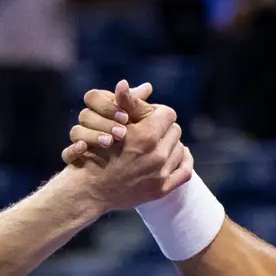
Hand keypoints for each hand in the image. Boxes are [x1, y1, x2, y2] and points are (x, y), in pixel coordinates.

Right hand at [59, 80, 194, 211]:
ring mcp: (160, 174)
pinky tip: (176, 156)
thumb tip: (139, 85)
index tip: (148, 117)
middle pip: (174, 130)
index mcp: (146, 135)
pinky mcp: (161, 189)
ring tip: (157, 146)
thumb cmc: (95, 154)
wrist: (89, 190)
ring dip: (170, 145)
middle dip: (163, 129)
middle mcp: (157, 155)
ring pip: (180, 148)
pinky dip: (183, 160)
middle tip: (151, 131)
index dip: (157, 113)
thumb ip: (129, 104)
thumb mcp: (110, 125)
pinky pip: (186, 171)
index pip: (167, 113)